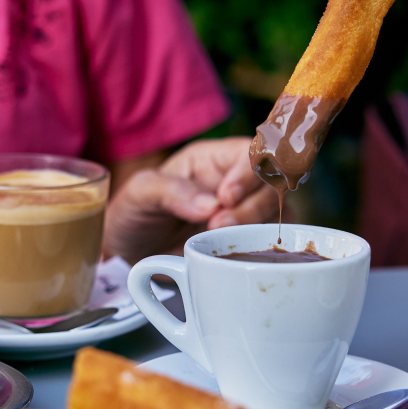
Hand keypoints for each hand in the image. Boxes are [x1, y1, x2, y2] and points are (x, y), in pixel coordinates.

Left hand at [104, 137, 278, 263]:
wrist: (130, 255)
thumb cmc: (133, 214)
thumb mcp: (138, 194)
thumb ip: (169, 190)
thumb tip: (211, 205)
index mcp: (212, 159)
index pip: (249, 153)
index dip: (247, 173)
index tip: (225, 198)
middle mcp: (236, 182)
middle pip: (270, 183)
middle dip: (250, 206)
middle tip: (218, 225)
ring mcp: (245, 212)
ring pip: (277, 211)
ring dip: (257, 227)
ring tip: (222, 240)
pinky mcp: (249, 241)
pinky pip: (273, 239)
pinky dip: (265, 247)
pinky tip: (243, 256)